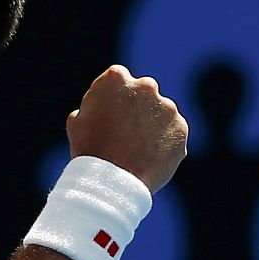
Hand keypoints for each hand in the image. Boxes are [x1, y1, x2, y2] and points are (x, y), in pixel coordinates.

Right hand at [65, 65, 187, 194]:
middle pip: (143, 92)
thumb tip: (101, 109)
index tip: (109, 114)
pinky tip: (148, 158)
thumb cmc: (89, 150)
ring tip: (136, 150)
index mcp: (116, 78)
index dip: (112, 98)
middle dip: (136, 107)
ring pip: (160, 113)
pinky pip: (172, 133)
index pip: (117, 80)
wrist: (111, 181)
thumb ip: (94, 106)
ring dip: (151, 126)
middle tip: (125, 132)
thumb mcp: (77, 122)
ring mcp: (167, 107)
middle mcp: (145, 86)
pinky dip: (164, 143)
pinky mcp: (181, 128)